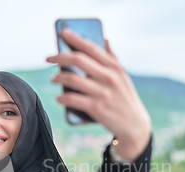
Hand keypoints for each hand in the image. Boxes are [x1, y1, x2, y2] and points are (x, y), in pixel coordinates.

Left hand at [47, 29, 151, 160]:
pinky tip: (59, 97)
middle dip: (60, 56)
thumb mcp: (123, 77)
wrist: (134, 126)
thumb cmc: (125, 99)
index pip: (92, 47)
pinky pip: (72, 99)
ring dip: (58, 77)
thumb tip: (105, 39)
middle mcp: (109, 78)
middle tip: (49, 58)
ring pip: (72, 78)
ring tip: (53, 79)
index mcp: (115, 67)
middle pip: (78, 60)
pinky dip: (62, 97)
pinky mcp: (97, 108)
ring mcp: (103, 93)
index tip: (63, 33)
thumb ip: (113, 58)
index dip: (75, 39)